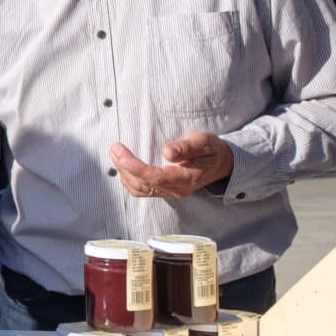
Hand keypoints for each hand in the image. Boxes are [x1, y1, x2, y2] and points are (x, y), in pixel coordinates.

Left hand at [110, 132, 234, 198]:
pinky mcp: (164, 191)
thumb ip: (186, 147)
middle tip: (114, 148)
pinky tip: (123, 165)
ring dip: (123, 173)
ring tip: (115, 153)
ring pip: (139, 189)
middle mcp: (176, 189)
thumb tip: (167, 152)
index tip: (120, 153)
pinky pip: (142, 190)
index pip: (155, 177)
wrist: (221, 164)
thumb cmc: (212, 150)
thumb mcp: (204, 142)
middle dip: (124, 166)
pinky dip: (129, 178)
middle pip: (143, 184)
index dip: (135, 166)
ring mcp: (170, 192)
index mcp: (186, 178)